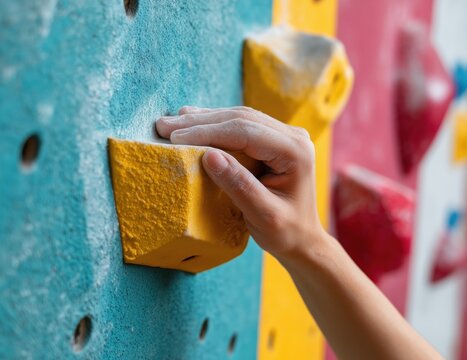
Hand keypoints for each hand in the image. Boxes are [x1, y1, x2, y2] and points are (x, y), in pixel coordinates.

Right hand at [156, 106, 326, 258]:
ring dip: (203, 120)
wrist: (303, 240)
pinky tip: (191, 122)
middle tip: (163, 125)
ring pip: (238, 118)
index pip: (246, 132)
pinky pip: (240, 126)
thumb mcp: (263, 215)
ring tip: (169, 123)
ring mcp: (284, 135)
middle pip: (241, 118)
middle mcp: (293, 136)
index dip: (208, 132)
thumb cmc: (285, 232)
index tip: (174, 138)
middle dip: (199, 122)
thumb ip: (238, 185)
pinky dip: (213, 126)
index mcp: (295, 151)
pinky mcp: (273, 140)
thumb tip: (208, 154)